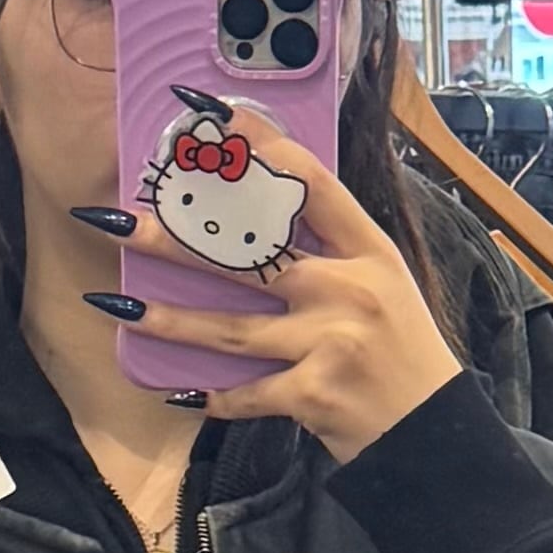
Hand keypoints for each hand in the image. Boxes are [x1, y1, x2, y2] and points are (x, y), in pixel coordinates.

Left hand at [102, 100, 463, 462]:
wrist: (435, 433)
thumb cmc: (405, 355)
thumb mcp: (385, 285)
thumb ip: (333, 252)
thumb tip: (263, 219)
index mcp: (370, 251)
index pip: (309, 182)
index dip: (259, 145)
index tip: (213, 119)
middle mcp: (347, 289)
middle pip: (249, 253)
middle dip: (177, 236)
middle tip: (122, 220)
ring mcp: (327, 343)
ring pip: (229, 328)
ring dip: (167, 319)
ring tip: (117, 305)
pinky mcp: (311, 395)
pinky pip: (245, 394)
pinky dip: (211, 397)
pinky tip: (172, 390)